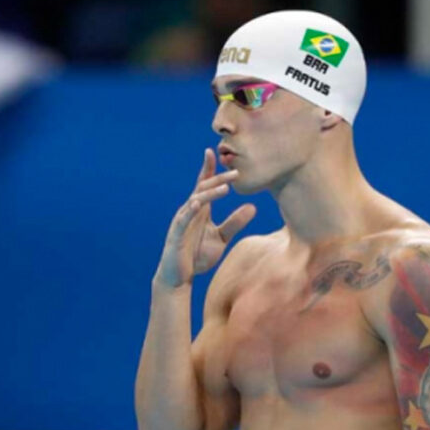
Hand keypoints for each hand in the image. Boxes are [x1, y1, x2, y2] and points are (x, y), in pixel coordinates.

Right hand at [154, 148, 256, 288]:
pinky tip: (198, 203)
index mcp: (200, 210)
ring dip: (210, 193)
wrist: (179, 276)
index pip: (204, 184)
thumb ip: (235, 223)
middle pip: (203, 188)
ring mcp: (182, 221)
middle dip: (218, 179)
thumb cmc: (197, 256)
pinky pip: (183, 219)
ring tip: (226, 188)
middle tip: (236, 172)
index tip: (216, 152)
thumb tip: (252, 207)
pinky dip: (190, 210)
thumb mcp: (221, 238)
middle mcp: (190, 211)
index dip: (209, 168)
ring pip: (195, 200)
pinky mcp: (176, 233)